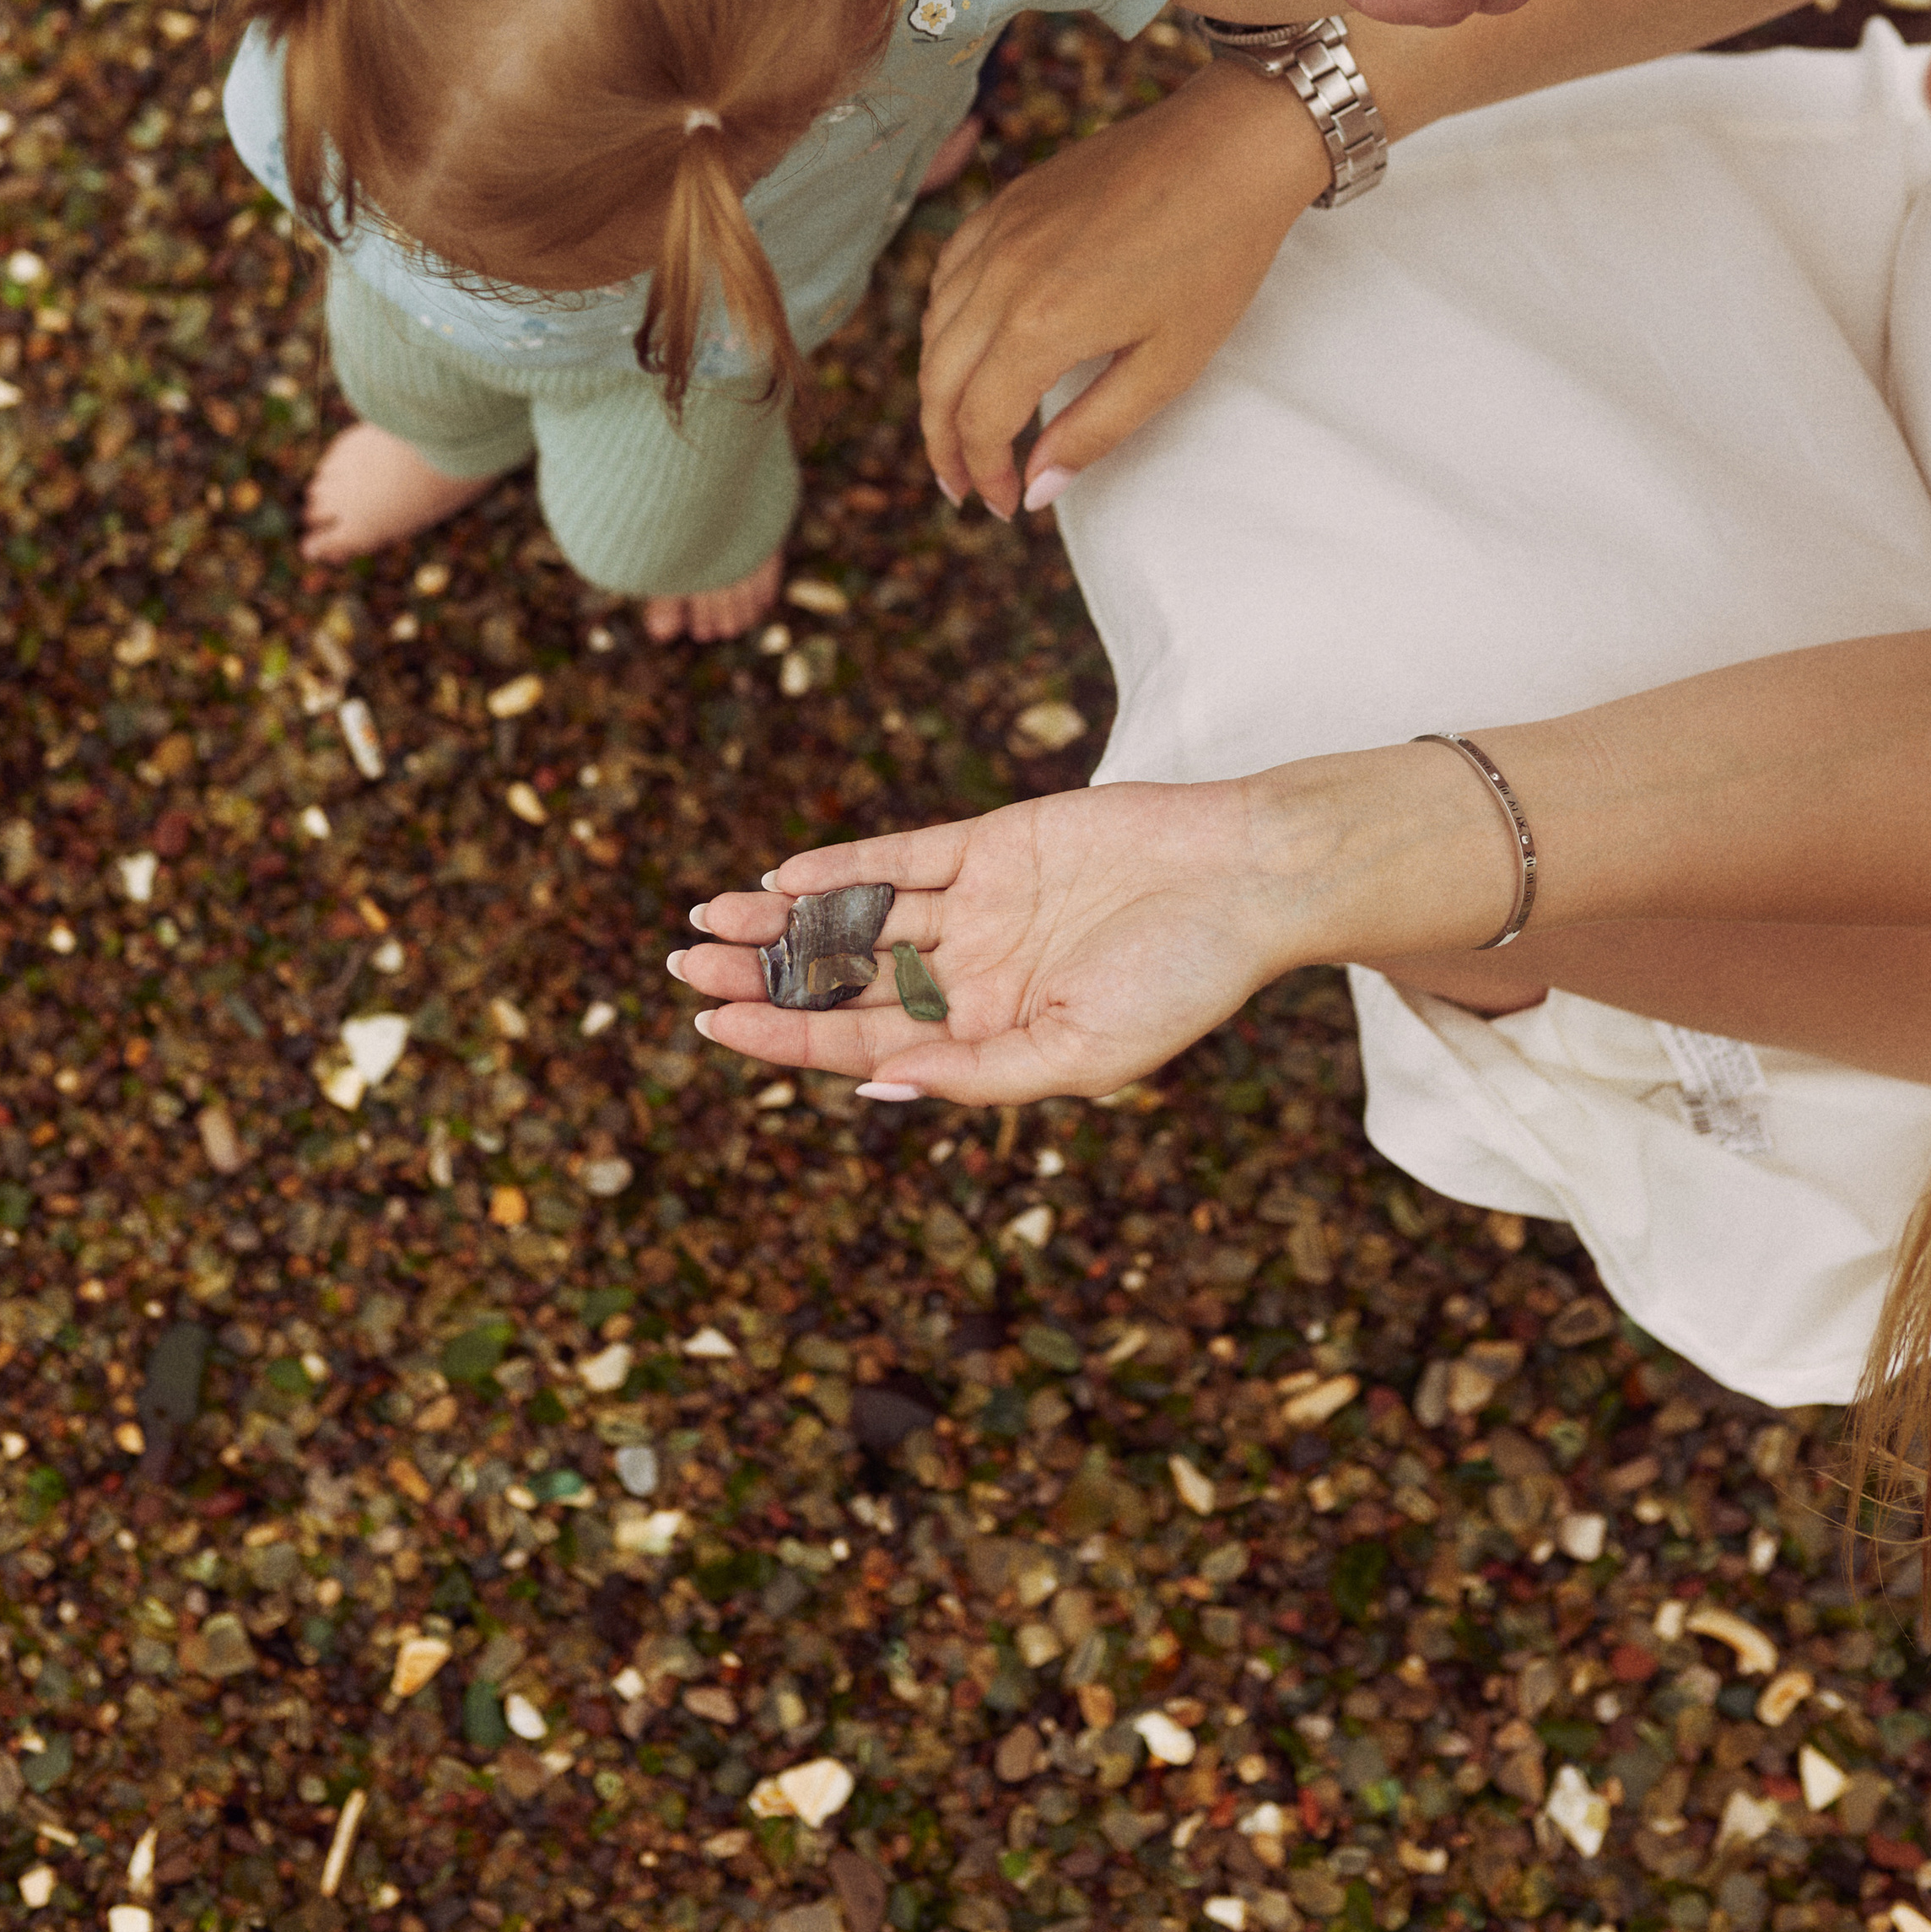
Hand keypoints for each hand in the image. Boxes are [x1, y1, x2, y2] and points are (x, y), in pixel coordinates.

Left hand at [666, 782, 1281, 1108]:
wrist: (1249, 877)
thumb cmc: (1185, 979)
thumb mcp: (1085, 1056)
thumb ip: (979, 1075)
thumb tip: (875, 1089)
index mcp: (991, 1036)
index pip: (864, 1043)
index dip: (786, 1039)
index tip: (715, 1031)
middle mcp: (974, 973)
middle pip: (845, 980)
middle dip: (763, 979)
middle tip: (681, 971)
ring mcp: (980, 906)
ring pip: (858, 916)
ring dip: (786, 922)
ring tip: (707, 923)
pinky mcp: (995, 842)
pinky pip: (903, 856)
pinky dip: (846, 867)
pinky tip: (786, 880)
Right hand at [918, 56, 1323, 516]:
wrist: (1230, 147)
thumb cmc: (1215, 257)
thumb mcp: (1168, 364)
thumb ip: (1094, 431)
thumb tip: (1037, 488)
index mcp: (1040, 324)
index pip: (980, 421)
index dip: (986, 473)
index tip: (1007, 506)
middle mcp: (1000, 277)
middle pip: (939, 381)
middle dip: (944, 444)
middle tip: (963, 486)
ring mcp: (996, 233)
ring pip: (934, 328)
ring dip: (938, 388)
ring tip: (960, 427)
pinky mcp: (1005, 204)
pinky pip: (948, 273)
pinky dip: (944, 321)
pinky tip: (966, 345)